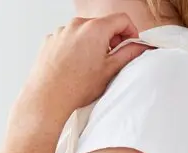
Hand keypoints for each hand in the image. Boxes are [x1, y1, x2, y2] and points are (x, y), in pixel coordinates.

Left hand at [15, 14, 148, 124]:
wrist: (48, 97)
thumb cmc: (76, 87)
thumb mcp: (109, 71)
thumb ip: (128, 54)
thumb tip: (139, 47)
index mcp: (95, 29)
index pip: (121, 19)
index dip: (131, 32)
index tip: (131, 44)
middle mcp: (77, 24)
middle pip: (102, 25)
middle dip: (110, 40)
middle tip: (112, 60)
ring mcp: (62, 31)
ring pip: (85, 33)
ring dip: (92, 45)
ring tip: (90, 68)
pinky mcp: (51, 39)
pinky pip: (69, 39)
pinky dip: (76, 49)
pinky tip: (75, 67)